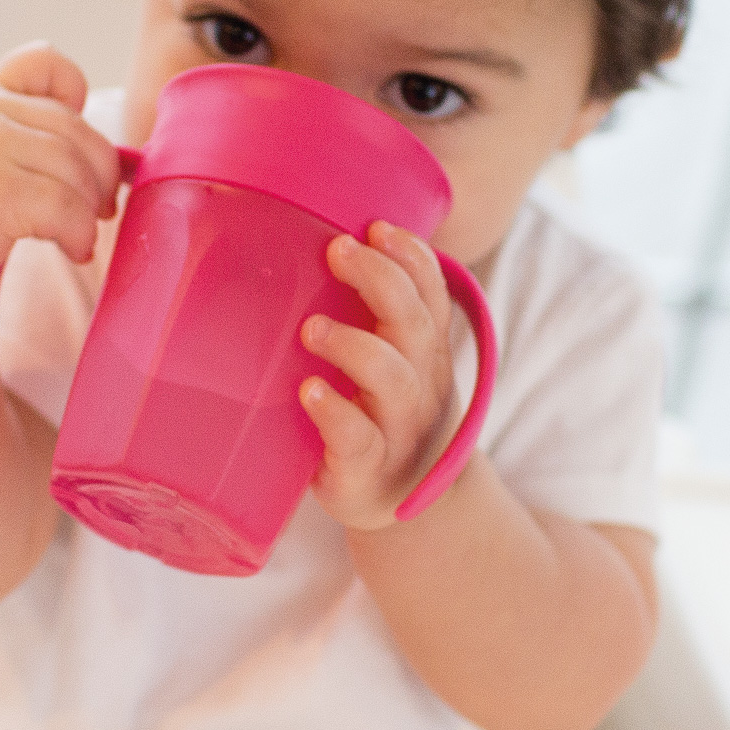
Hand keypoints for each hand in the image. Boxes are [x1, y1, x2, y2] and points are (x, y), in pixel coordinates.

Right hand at [0, 42, 122, 301]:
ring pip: (76, 170)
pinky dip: (80, 233)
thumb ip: (26, 131)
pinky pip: (67, 207)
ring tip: (79, 236)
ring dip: (90, 212)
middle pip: (77, 131)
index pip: (43, 60)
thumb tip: (118, 156)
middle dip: (101, 174)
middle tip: (101, 208)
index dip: (74, 92)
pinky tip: (72, 248)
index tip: (74, 146)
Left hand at [297, 220, 459, 530]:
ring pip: (392, 378)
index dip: (411, 256)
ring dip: (354, 345)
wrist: (392, 502)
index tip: (376, 227)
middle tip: (337, 250)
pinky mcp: (366, 467)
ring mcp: (398, 427)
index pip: (431, 293)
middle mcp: (421, 383)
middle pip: (414, 323)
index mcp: (424, 349)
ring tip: (311, 328)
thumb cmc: (376, 413)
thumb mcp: (385, 360)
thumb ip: (363, 313)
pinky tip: (311, 392)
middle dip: (380, 279)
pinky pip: (357, 437)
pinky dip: (336, 412)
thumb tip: (299, 238)